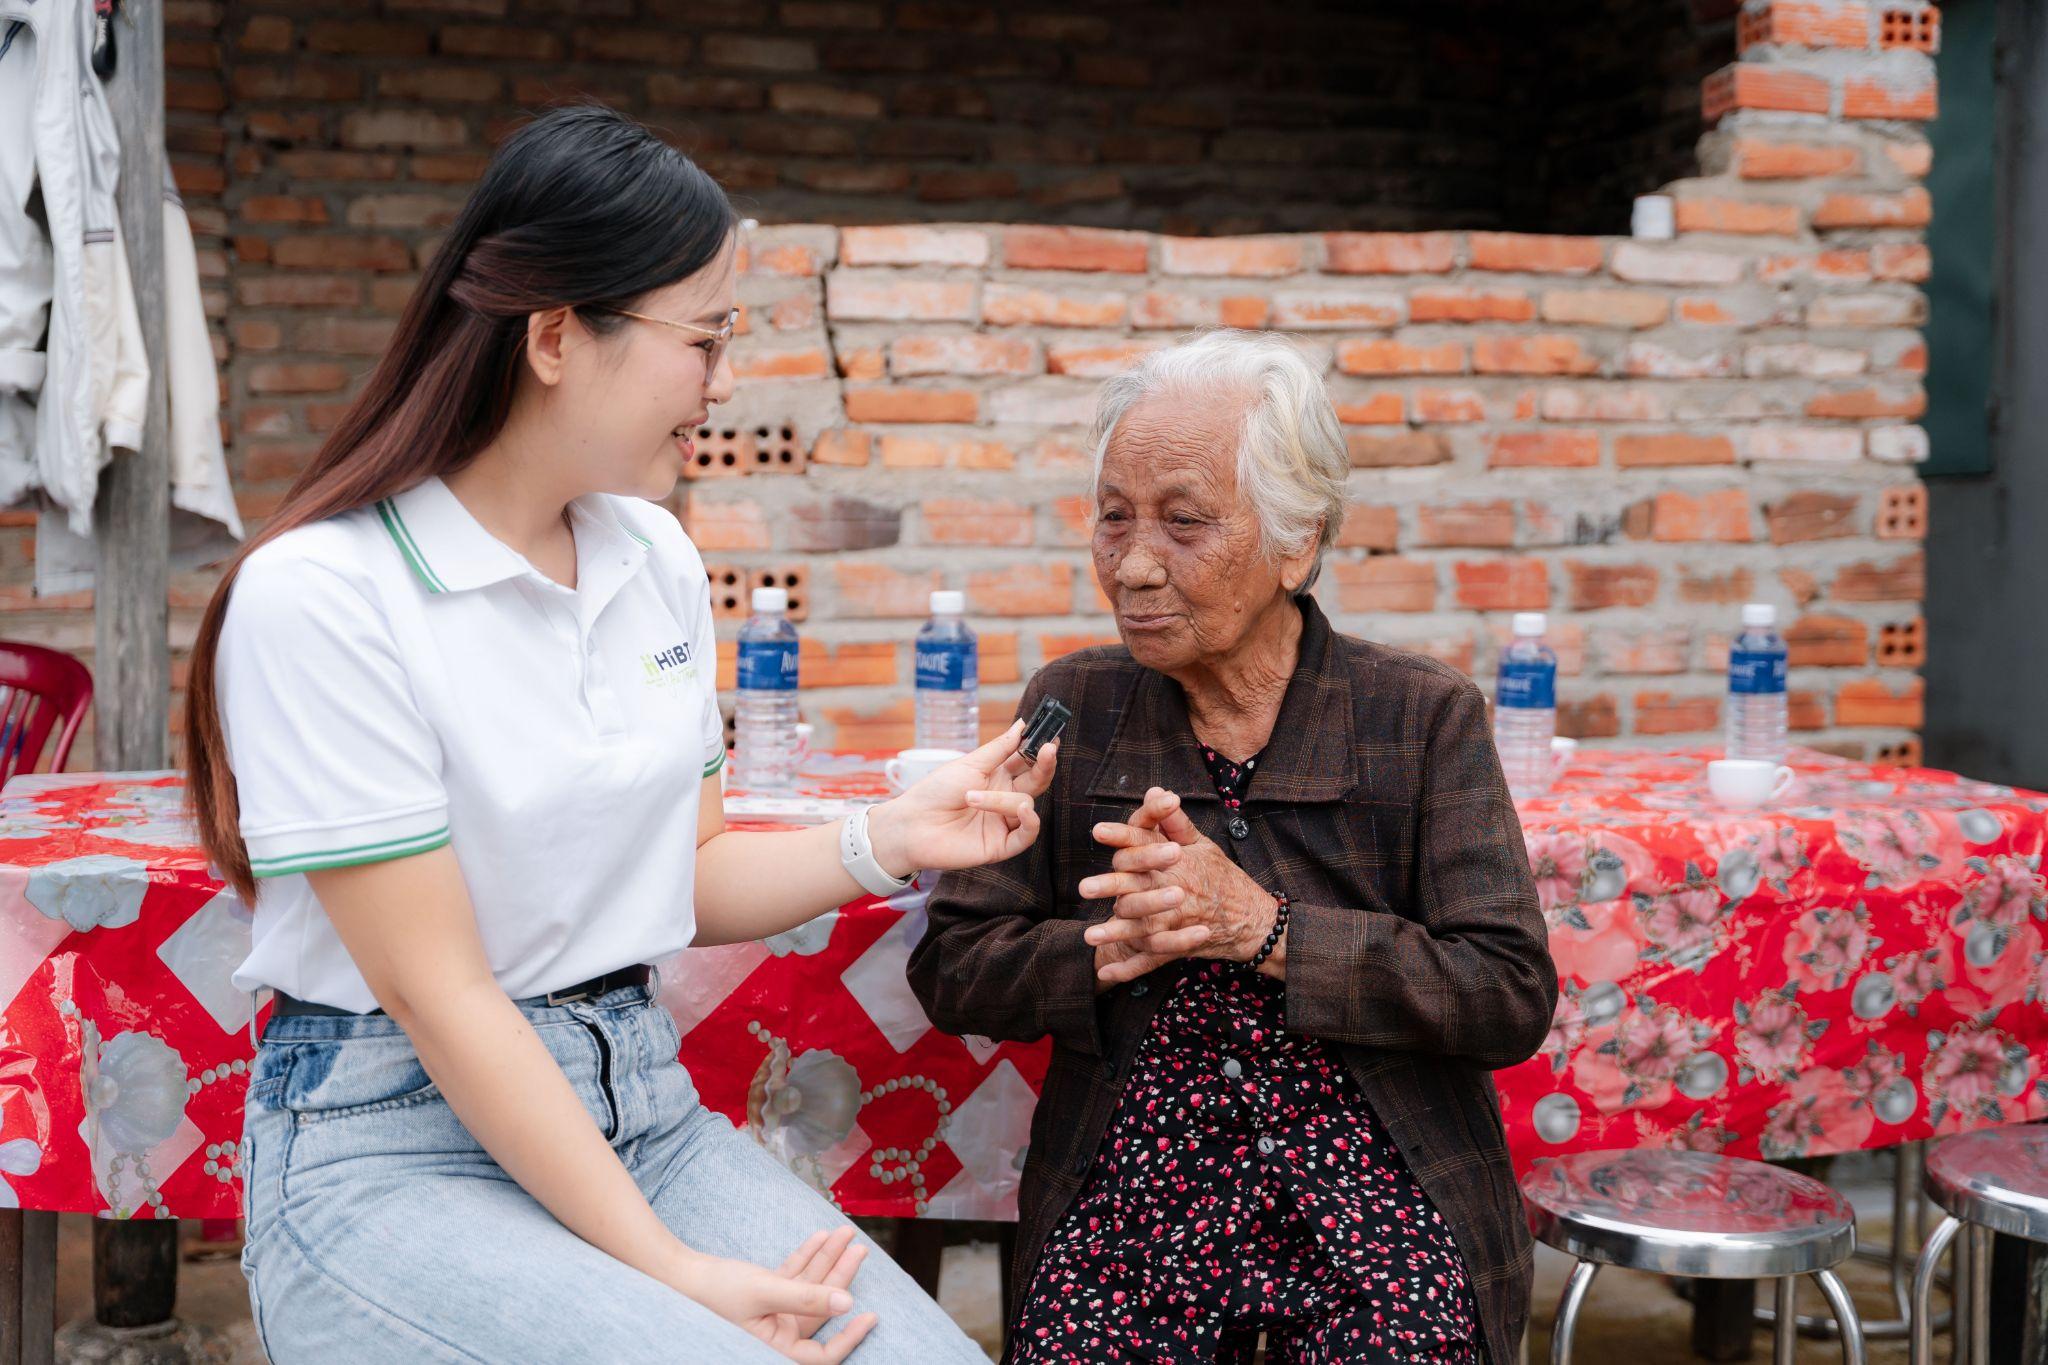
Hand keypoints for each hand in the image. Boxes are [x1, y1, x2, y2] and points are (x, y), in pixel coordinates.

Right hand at [675, 1229, 876, 1362]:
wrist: (681, 1273)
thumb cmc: (716, 1290)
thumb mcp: (766, 1292)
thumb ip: (807, 1297)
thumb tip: (848, 1303)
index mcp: (775, 1348)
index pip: (821, 1354)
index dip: (849, 1337)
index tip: (870, 1314)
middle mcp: (777, 1334)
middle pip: (820, 1309)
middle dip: (841, 1276)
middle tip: (862, 1248)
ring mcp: (772, 1313)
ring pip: (809, 1287)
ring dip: (827, 1260)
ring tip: (846, 1233)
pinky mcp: (765, 1293)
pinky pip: (793, 1276)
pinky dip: (806, 1257)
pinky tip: (820, 1237)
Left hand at [865, 719, 1056, 877]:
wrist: (911, 825)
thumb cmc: (935, 792)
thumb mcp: (969, 764)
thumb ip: (1000, 748)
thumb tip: (1023, 725)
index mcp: (997, 777)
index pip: (1027, 762)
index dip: (1040, 750)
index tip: (1051, 736)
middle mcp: (1004, 798)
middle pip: (1036, 782)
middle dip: (1044, 765)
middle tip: (1048, 750)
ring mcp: (1004, 822)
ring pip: (1026, 805)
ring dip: (1003, 800)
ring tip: (971, 798)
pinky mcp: (1001, 845)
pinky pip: (1027, 835)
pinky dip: (1030, 822)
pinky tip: (1023, 810)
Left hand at [1079, 787, 1277, 985]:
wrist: (1252, 919)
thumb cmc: (1223, 877)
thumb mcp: (1203, 845)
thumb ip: (1174, 821)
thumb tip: (1156, 791)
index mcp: (1179, 861)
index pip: (1147, 844)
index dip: (1123, 835)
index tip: (1098, 831)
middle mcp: (1176, 889)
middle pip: (1139, 886)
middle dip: (1112, 886)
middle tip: (1084, 888)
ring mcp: (1177, 921)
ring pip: (1142, 926)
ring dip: (1115, 933)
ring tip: (1089, 935)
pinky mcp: (1178, 945)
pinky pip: (1151, 959)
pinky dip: (1129, 969)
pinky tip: (1105, 973)